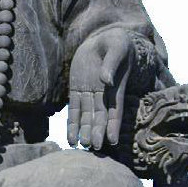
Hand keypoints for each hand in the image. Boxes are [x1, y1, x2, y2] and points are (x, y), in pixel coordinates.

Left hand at [67, 27, 135, 150]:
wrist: (101, 40)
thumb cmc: (116, 42)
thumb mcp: (116, 48)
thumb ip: (111, 64)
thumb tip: (106, 80)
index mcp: (115, 88)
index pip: (115, 110)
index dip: (113, 125)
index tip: (112, 141)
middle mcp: (103, 95)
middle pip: (99, 117)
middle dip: (97, 132)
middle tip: (94, 147)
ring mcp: (89, 95)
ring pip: (86, 117)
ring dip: (84, 132)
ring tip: (81, 146)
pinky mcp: (76, 91)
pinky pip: (73, 110)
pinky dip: (72, 125)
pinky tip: (70, 139)